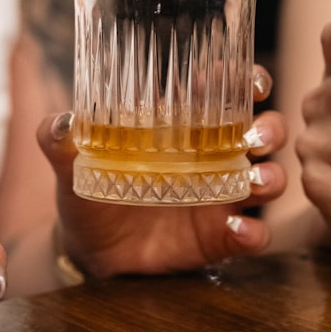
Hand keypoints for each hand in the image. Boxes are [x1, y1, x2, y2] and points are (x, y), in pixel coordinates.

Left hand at [38, 66, 287, 277]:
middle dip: (271, 128)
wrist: (89, 251)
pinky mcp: (220, 238)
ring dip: (271, 177)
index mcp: (185, 126)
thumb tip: (60, 123)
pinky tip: (237, 229)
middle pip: (264, 131)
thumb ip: (59, 140)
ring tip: (253, 182)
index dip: (248, 80)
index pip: (229, 92)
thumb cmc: (89, 192)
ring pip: (269, 179)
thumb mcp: (70, 164)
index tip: (249, 81)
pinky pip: (253, 234)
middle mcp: (213, 157)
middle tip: (255, 136)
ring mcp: (221, 198)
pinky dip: (253, 232)